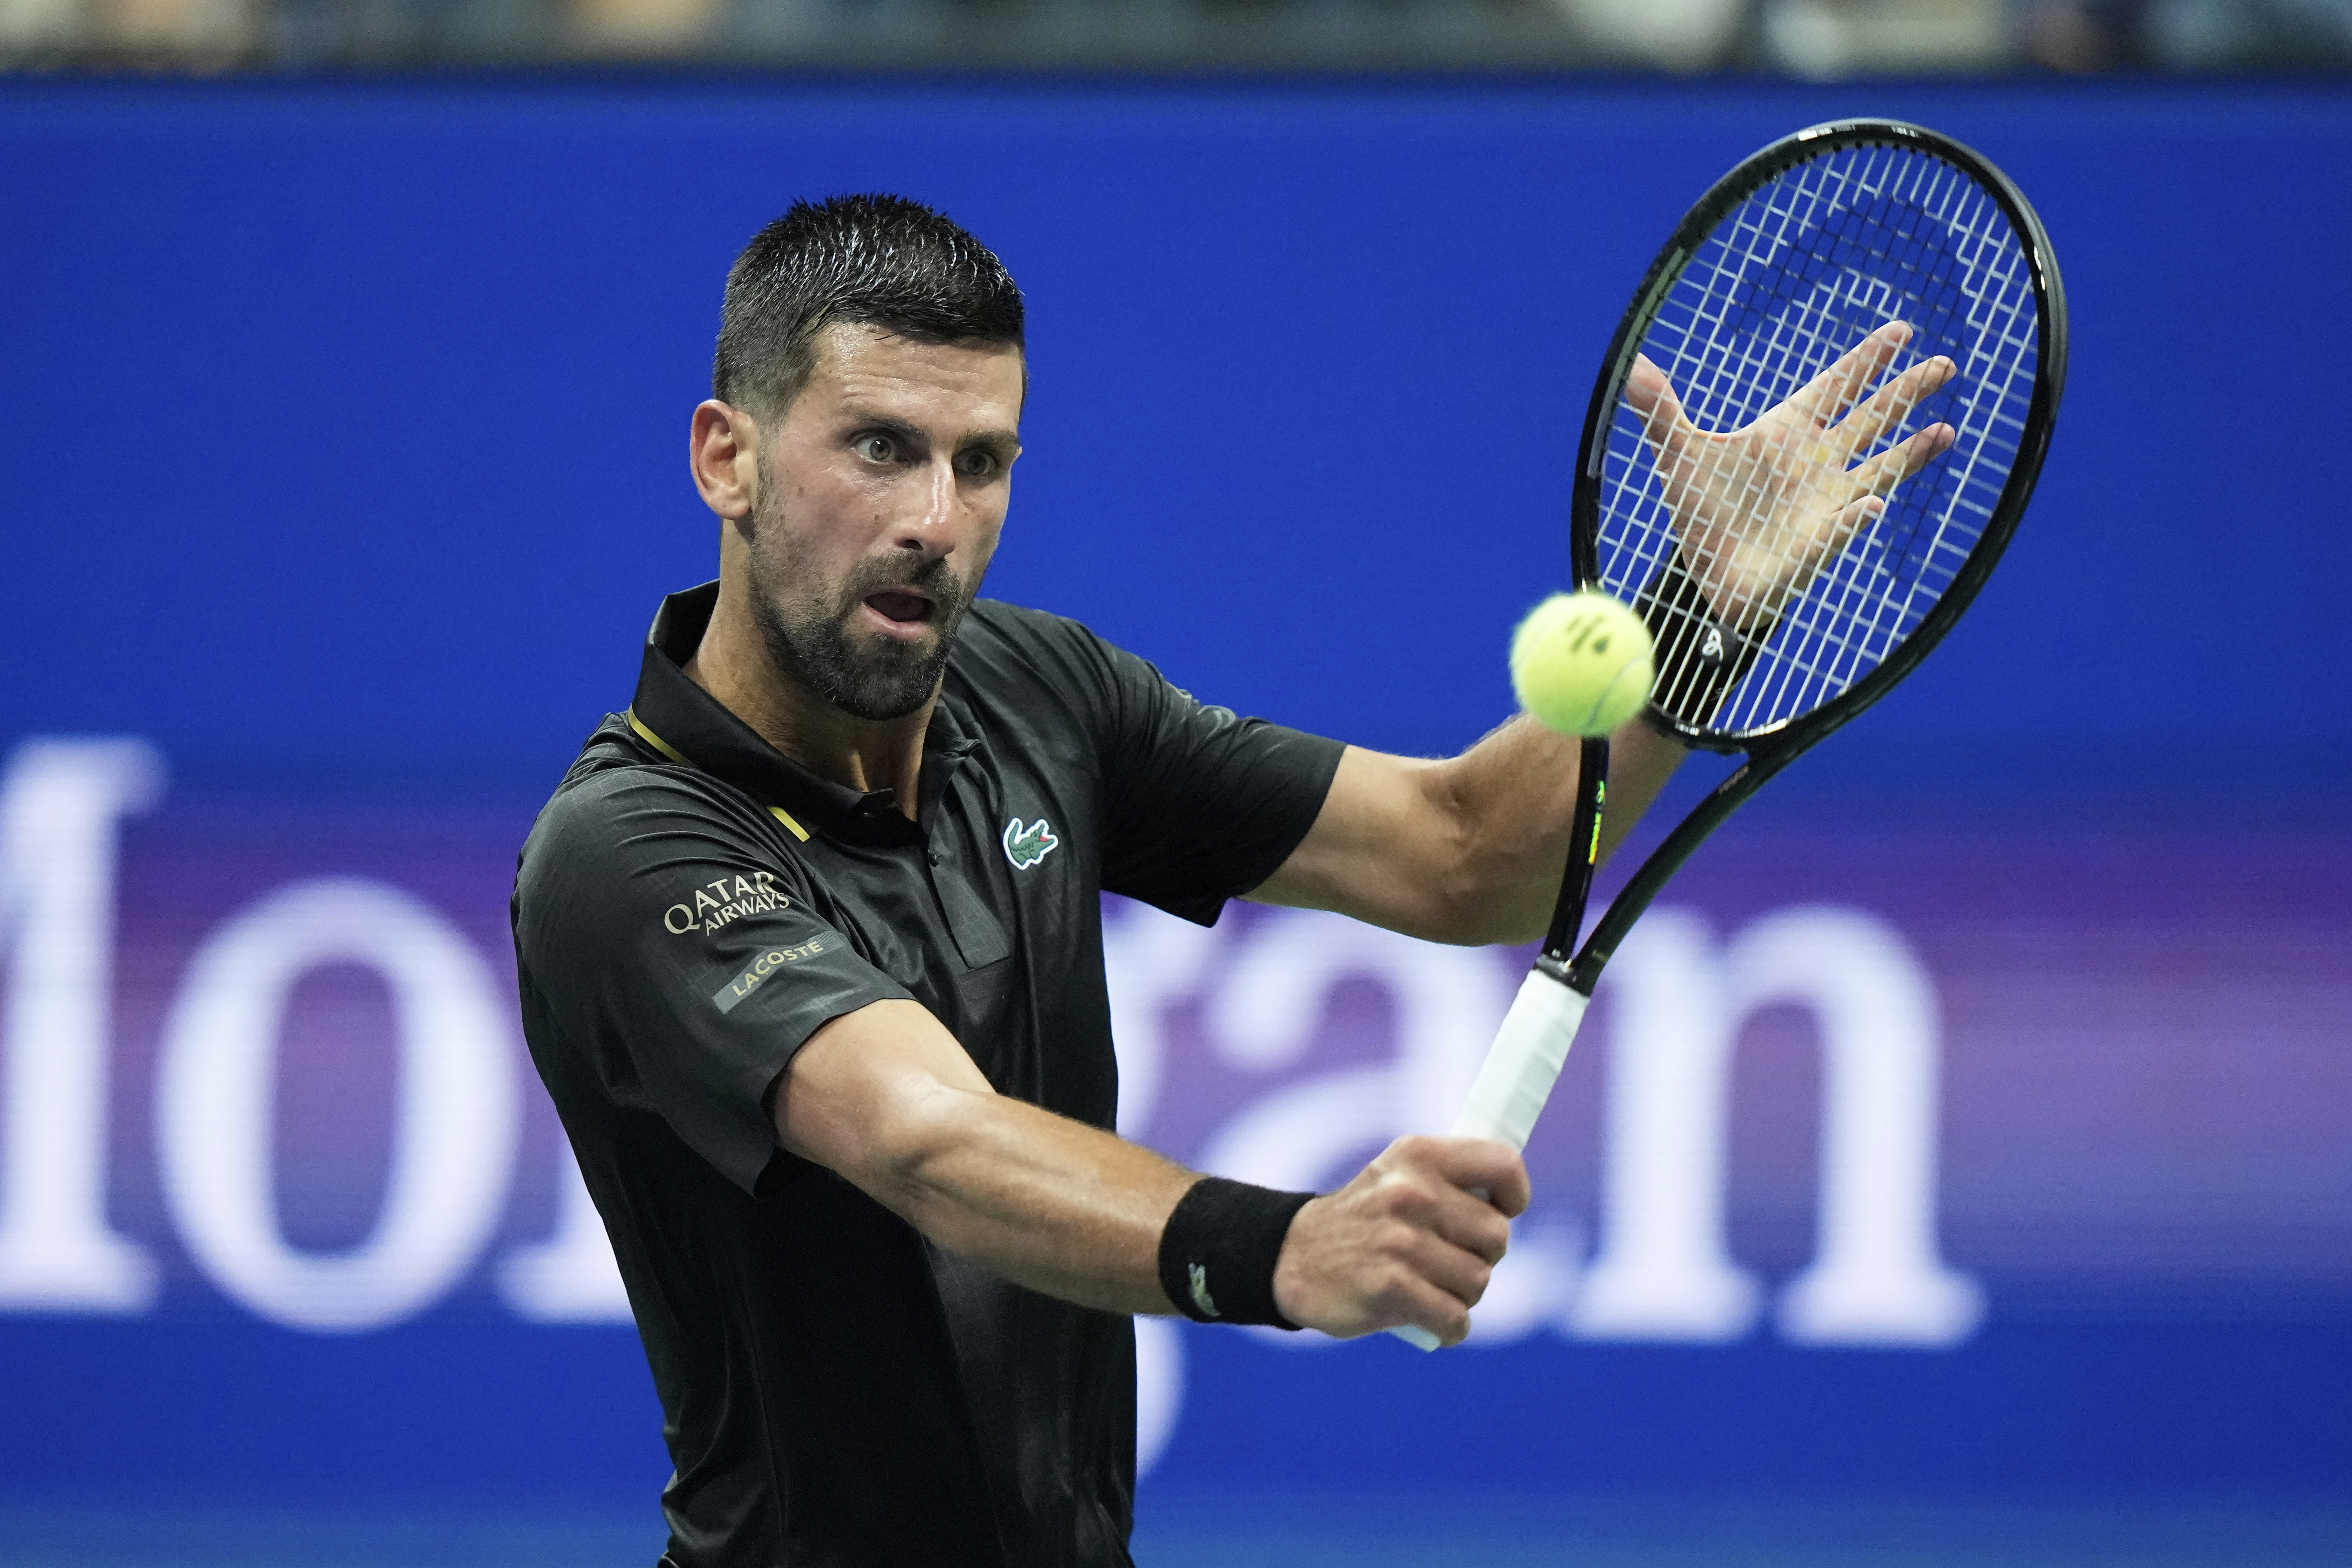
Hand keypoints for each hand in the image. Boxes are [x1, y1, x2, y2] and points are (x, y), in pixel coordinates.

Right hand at [1271, 1135, 1529, 1346]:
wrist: (1292, 1256)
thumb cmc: (1365, 1220)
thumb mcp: (1399, 1175)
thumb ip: (1452, 1180)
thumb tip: (1509, 1204)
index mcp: (1418, 1155)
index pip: (1502, 1163)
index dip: (1514, 1194)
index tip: (1502, 1211)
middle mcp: (1411, 1192)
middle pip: (1496, 1236)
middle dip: (1482, 1256)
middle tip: (1448, 1259)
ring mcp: (1401, 1241)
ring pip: (1478, 1281)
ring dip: (1462, 1295)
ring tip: (1430, 1287)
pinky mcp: (1391, 1288)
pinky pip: (1455, 1318)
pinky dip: (1449, 1328)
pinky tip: (1430, 1320)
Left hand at [1622, 320, 1957, 631]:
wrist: (1707, 576)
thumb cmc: (1700, 513)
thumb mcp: (1676, 455)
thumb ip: (1659, 409)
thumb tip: (1627, 366)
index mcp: (1787, 432)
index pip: (1836, 386)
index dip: (1866, 361)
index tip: (1901, 331)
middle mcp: (1817, 462)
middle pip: (1872, 418)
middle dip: (1907, 392)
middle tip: (1947, 364)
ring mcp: (1827, 500)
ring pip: (1882, 467)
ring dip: (1914, 451)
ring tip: (1948, 430)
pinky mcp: (1822, 540)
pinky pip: (1845, 525)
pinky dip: (1858, 516)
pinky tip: (1875, 506)